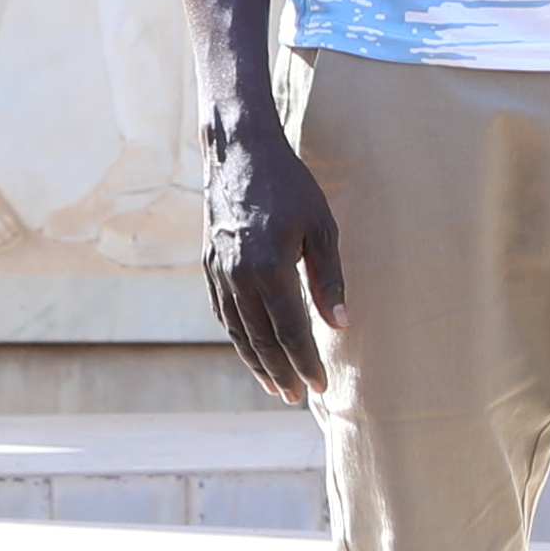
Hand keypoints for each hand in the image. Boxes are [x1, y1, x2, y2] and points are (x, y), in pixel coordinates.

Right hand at [200, 123, 344, 400]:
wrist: (239, 153)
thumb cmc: (291, 187)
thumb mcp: (323, 229)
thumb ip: (331, 280)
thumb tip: (340, 325)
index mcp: (270, 267)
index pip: (289, 330)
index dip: (305, 362)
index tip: (319, 386)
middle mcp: (238, 275)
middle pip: (261, 338)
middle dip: (280, 372)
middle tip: (295, 398)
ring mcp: (218, 271)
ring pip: (237, 329)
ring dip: (255, 361)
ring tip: (273, 385)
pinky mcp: (209, 265)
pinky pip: (223, 312)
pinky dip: (237, 336)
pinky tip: (250, 350)